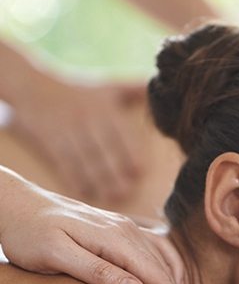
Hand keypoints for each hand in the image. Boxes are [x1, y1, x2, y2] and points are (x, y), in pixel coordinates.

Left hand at [0, 167, 187, 283]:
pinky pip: (154, 246)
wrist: (15, 203)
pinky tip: (170, 280)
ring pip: (161, 258)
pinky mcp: (118, 227)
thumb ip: (96, 272)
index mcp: (114, 238)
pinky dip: (168, 265)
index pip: (156, 275)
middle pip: (162, 269)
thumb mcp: (55, 256)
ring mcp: (124, 226)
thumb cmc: (28, 233)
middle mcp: (126, 229)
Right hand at [10, 72, 146, 203]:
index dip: (130, 153)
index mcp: (105, 108)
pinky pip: (63, 161)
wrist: (32, 85)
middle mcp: (87, 118)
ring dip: (98, 180)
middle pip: (104, 149)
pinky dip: (73, 178)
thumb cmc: (79, 91)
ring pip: (85, 158)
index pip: (121, 133)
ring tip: (112, 198)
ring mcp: (67, 129)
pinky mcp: (49, 139)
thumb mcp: (108, 88)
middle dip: (116, 172)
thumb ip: (135, 89)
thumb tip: (161, 85)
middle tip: (127, 193)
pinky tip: (84, 193)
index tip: (139, 172)